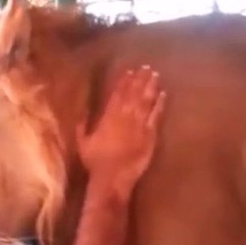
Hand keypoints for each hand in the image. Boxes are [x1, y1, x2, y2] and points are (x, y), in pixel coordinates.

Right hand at [76, 65, 166, 193]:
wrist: (113, 177)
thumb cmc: (96, 162)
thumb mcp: (82, 143)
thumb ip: (82, 126)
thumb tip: (82, 112)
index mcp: (109, 117)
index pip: (117, 94)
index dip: (124, 81)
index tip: (129, 71)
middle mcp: (125, 116)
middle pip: (134, 93)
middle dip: (140, 79)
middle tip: (146, 67)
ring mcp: (139, 125)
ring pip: (146, 101)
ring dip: (151, 86)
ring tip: (155, 75)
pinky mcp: (150, 135)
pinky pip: (156, 116)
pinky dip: (160, 104)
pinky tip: (163, 95)